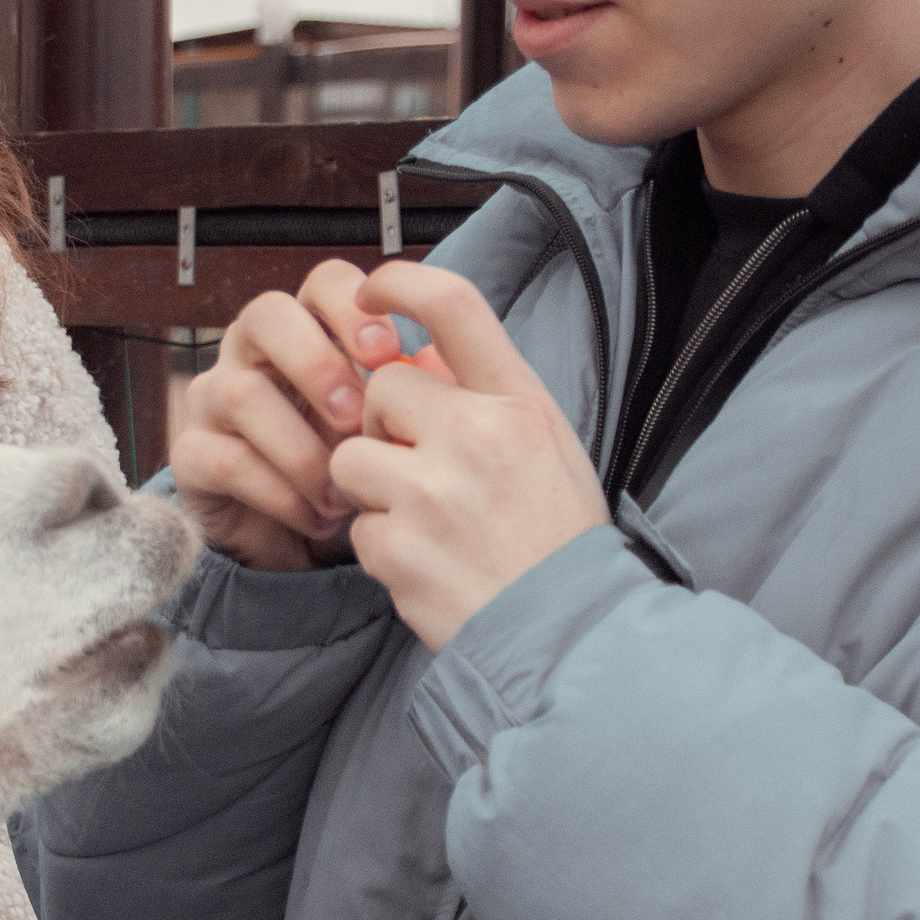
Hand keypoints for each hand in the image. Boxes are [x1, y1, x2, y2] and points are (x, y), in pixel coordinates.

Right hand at [170, 260, 440, 569]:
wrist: (298, 542)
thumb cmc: (350, 467)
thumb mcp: (386, 428)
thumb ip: (413, 395)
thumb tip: (436, 366)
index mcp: (308, 329)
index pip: (323, 281)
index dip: (353, 307)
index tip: (387, 354)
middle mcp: (251, 351)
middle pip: (265, 314)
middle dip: (316, 363)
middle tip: (355, 417)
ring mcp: (212, 399)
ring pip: (240, 392)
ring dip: (302, 448)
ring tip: (343, 492)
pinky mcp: (191, 455)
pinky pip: (227, 460)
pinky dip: (281, 493)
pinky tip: (317, 517)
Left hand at [331, 261, 607, 651]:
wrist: (568, 635)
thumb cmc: (557, 537)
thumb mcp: (545, 446)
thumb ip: (486, 399)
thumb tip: (415, 359)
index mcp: (519, 402)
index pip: (453, 304)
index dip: (400, 284)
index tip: (373, 293)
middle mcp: (476, 435)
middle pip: (381, 388)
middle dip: (382, 424)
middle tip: (417, 465)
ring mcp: (432, 493)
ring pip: (351, 458)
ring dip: (372, 489)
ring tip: (425, 521)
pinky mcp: (400, 548)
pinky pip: (358, 528)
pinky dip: (382, 548)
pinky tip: (428, 564)